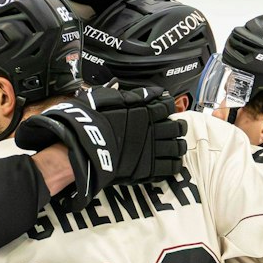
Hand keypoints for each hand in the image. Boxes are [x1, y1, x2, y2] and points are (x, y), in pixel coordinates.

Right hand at [14, 85, 186, 203]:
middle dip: (179, 127)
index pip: (167, 106)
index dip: (169, 106)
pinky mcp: (147, 170)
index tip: (167, 109)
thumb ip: (132, 95)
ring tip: (178, 146)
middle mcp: (153, 131)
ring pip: (177, 148)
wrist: (82, 148)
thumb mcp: (106, 98)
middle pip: (177, 128)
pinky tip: (173, 163)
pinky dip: (174, 165)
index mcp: (145, 111)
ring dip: (180, 146)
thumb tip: (153, 92)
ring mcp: (152, 151)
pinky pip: (169, 168)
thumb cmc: (91, 121)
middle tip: (177, 128)